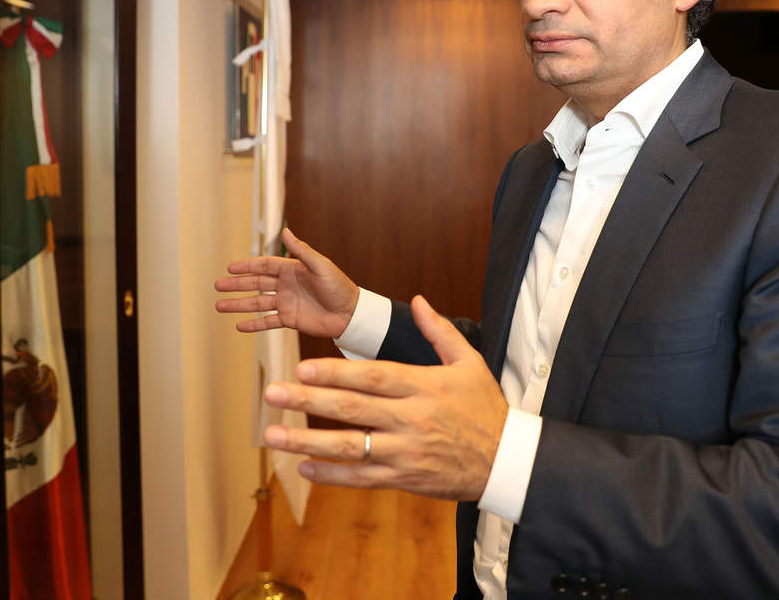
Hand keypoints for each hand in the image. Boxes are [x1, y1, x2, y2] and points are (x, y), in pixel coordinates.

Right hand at [215, 227, 358, 338]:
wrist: (351, 313)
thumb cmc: (339, 287)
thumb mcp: (321, 266)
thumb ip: (301, 251)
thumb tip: (285, 232)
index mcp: (292, 269)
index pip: (264, 266)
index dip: (247, 266)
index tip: (229, 268)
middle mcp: (286, 285)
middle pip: (256, 284)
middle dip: (236, 285)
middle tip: (217, 286)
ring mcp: (286, 302)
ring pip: (257, 303)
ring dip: (238, 305)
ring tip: (220, 306)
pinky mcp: (290, 319)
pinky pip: (267, 322)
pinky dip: (254, 324)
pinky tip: (239, 326)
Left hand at [262, 295, 509, 500]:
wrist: (507, 461)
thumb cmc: (485, 408)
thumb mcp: (469, 362)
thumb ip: (440, 331)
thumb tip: (417, 300)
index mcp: (423, 386)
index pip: (372, 377)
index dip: (335, 373)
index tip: (301, 368)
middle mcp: (411, 419)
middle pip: (351, 409)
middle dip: (307, 401)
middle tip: (271, 392)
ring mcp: (405, 452)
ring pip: (349, 447)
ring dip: (307, 442)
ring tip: (272, 435)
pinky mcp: (404, 478)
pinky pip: (362, 477)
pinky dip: (332, 475)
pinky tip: (303, 467)